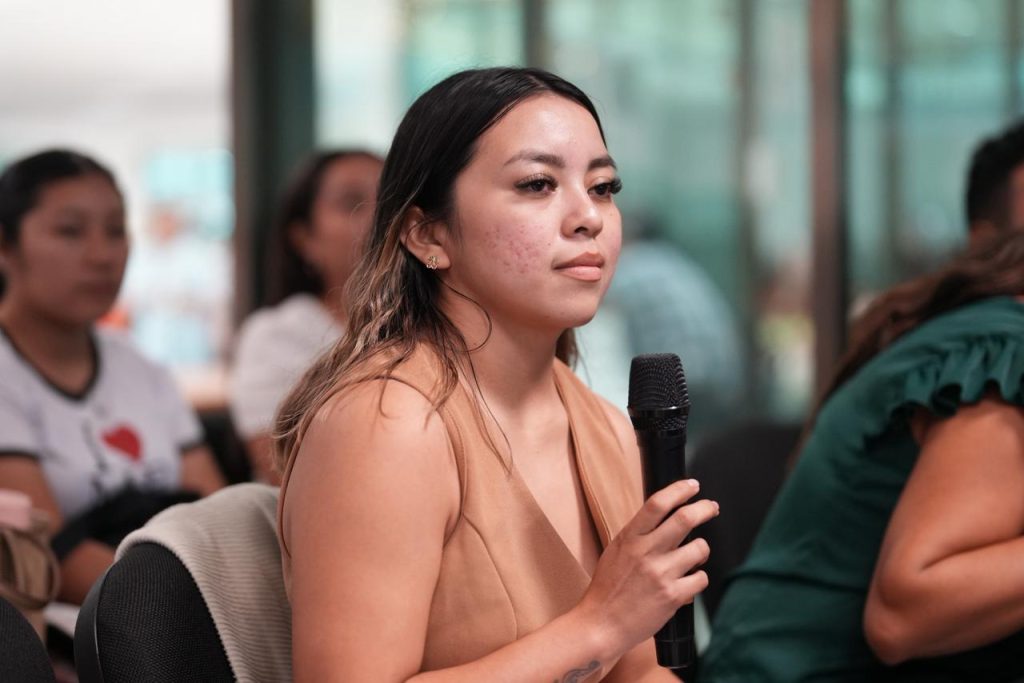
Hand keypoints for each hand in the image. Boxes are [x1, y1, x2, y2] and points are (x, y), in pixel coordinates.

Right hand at [577, 479, 716, 656]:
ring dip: (702, 550)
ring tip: (694, 556)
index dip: (679, 490)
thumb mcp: (616, 551)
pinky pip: (701, 579)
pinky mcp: (673, 596)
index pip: (657, 504)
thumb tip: (663, 517)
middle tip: (711, 507)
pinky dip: (698, 579)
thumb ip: (638, 535)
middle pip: (684, 519)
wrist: (601, 624)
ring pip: (699, 549)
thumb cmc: (607, 589)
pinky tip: (687, 583)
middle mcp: (646, 552)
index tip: (692, 486)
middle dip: (704, 509)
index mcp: (630, 538)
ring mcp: (661, 574)